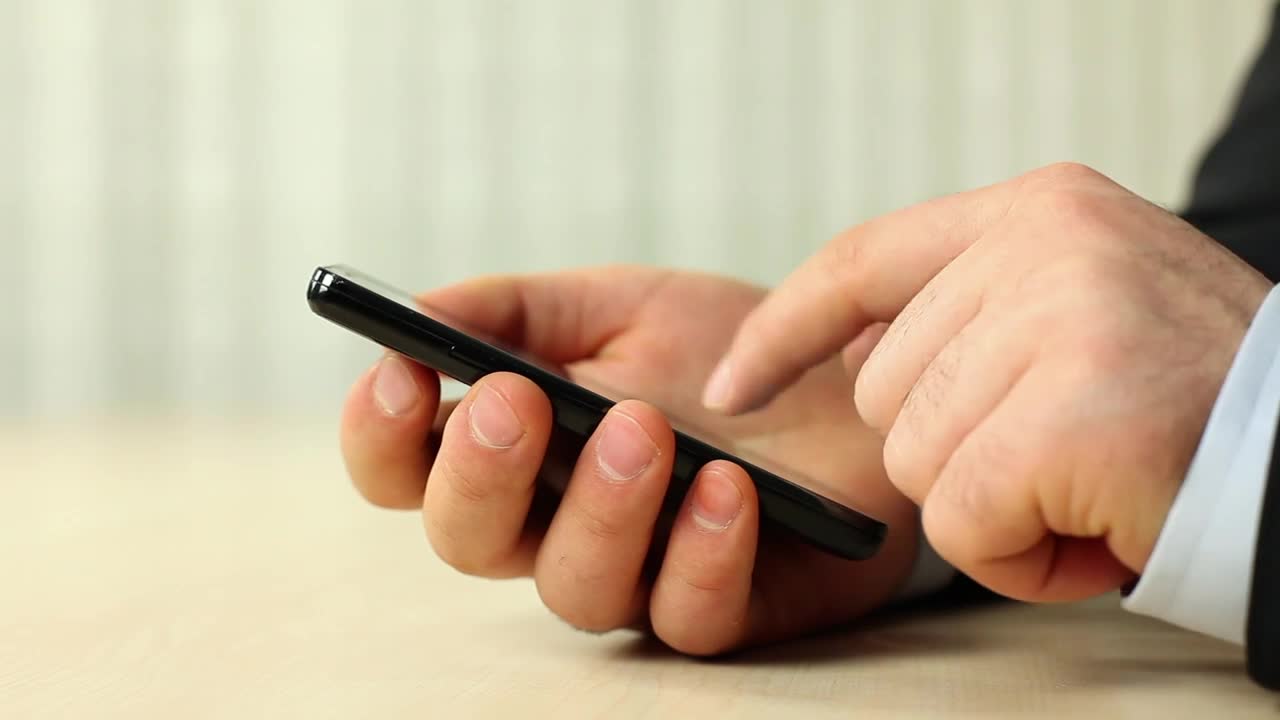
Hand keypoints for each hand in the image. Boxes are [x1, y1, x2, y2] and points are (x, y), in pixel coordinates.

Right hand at [339, 267, 919, 653]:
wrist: (844, 379)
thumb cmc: (719, 352)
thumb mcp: (620, 304)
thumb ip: (519, 309)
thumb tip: (417, 314)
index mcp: (516, 450)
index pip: (407, 470)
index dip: (382, 435)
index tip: (400, 373)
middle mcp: (557, 521)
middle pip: (468, 539)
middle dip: (479, 473)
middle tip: (516, 400)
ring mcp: (638, 570)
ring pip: (573, 588)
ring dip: (598, 508)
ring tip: (641, 430)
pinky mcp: (726, 604)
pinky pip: (689, 615)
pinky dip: (702, 554)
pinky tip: (725, 488)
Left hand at [703, 162, 1272, 601]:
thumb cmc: (1195, 402)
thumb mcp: (1082, 307)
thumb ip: (971, 311)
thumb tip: (853, 356)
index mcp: (1039, 210)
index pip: (861, 262)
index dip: (783, 331)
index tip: (731, 385)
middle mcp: (1044, 246)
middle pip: (884, 392)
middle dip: (956, 450)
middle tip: (1064, 455)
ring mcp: (1060, 321)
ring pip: (918, 464)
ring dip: (994, 509)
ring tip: (1090, 490)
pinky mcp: (1073, 413)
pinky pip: (966, 521)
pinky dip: (1020, 559)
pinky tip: (1097, 534)